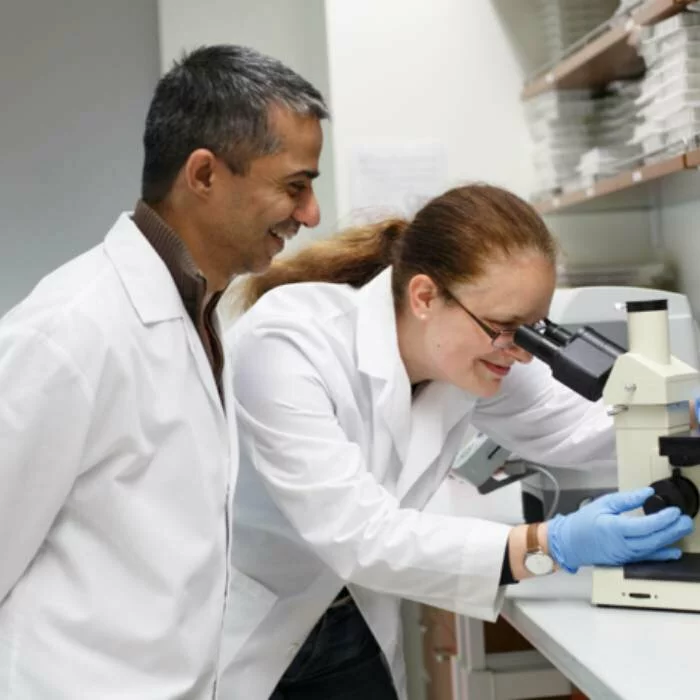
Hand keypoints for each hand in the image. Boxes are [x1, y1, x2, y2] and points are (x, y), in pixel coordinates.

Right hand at [548, 487, 694, 572]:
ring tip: (682, 528)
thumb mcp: (603, 503)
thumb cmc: (583, 523)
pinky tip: (673, 552)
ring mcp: (624, 555)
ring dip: (670, 539)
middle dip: (673, 529)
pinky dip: (662, 555)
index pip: (645, 526)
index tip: (674, 511)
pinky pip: (647, 558)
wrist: (570, 542)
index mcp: (614, 528)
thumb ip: (627, 499)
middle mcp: (621, 545)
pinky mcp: (626, 560)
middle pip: (653, 539)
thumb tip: (646, 493)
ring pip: (653, 548)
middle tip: (685, 520)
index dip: (662, 519)